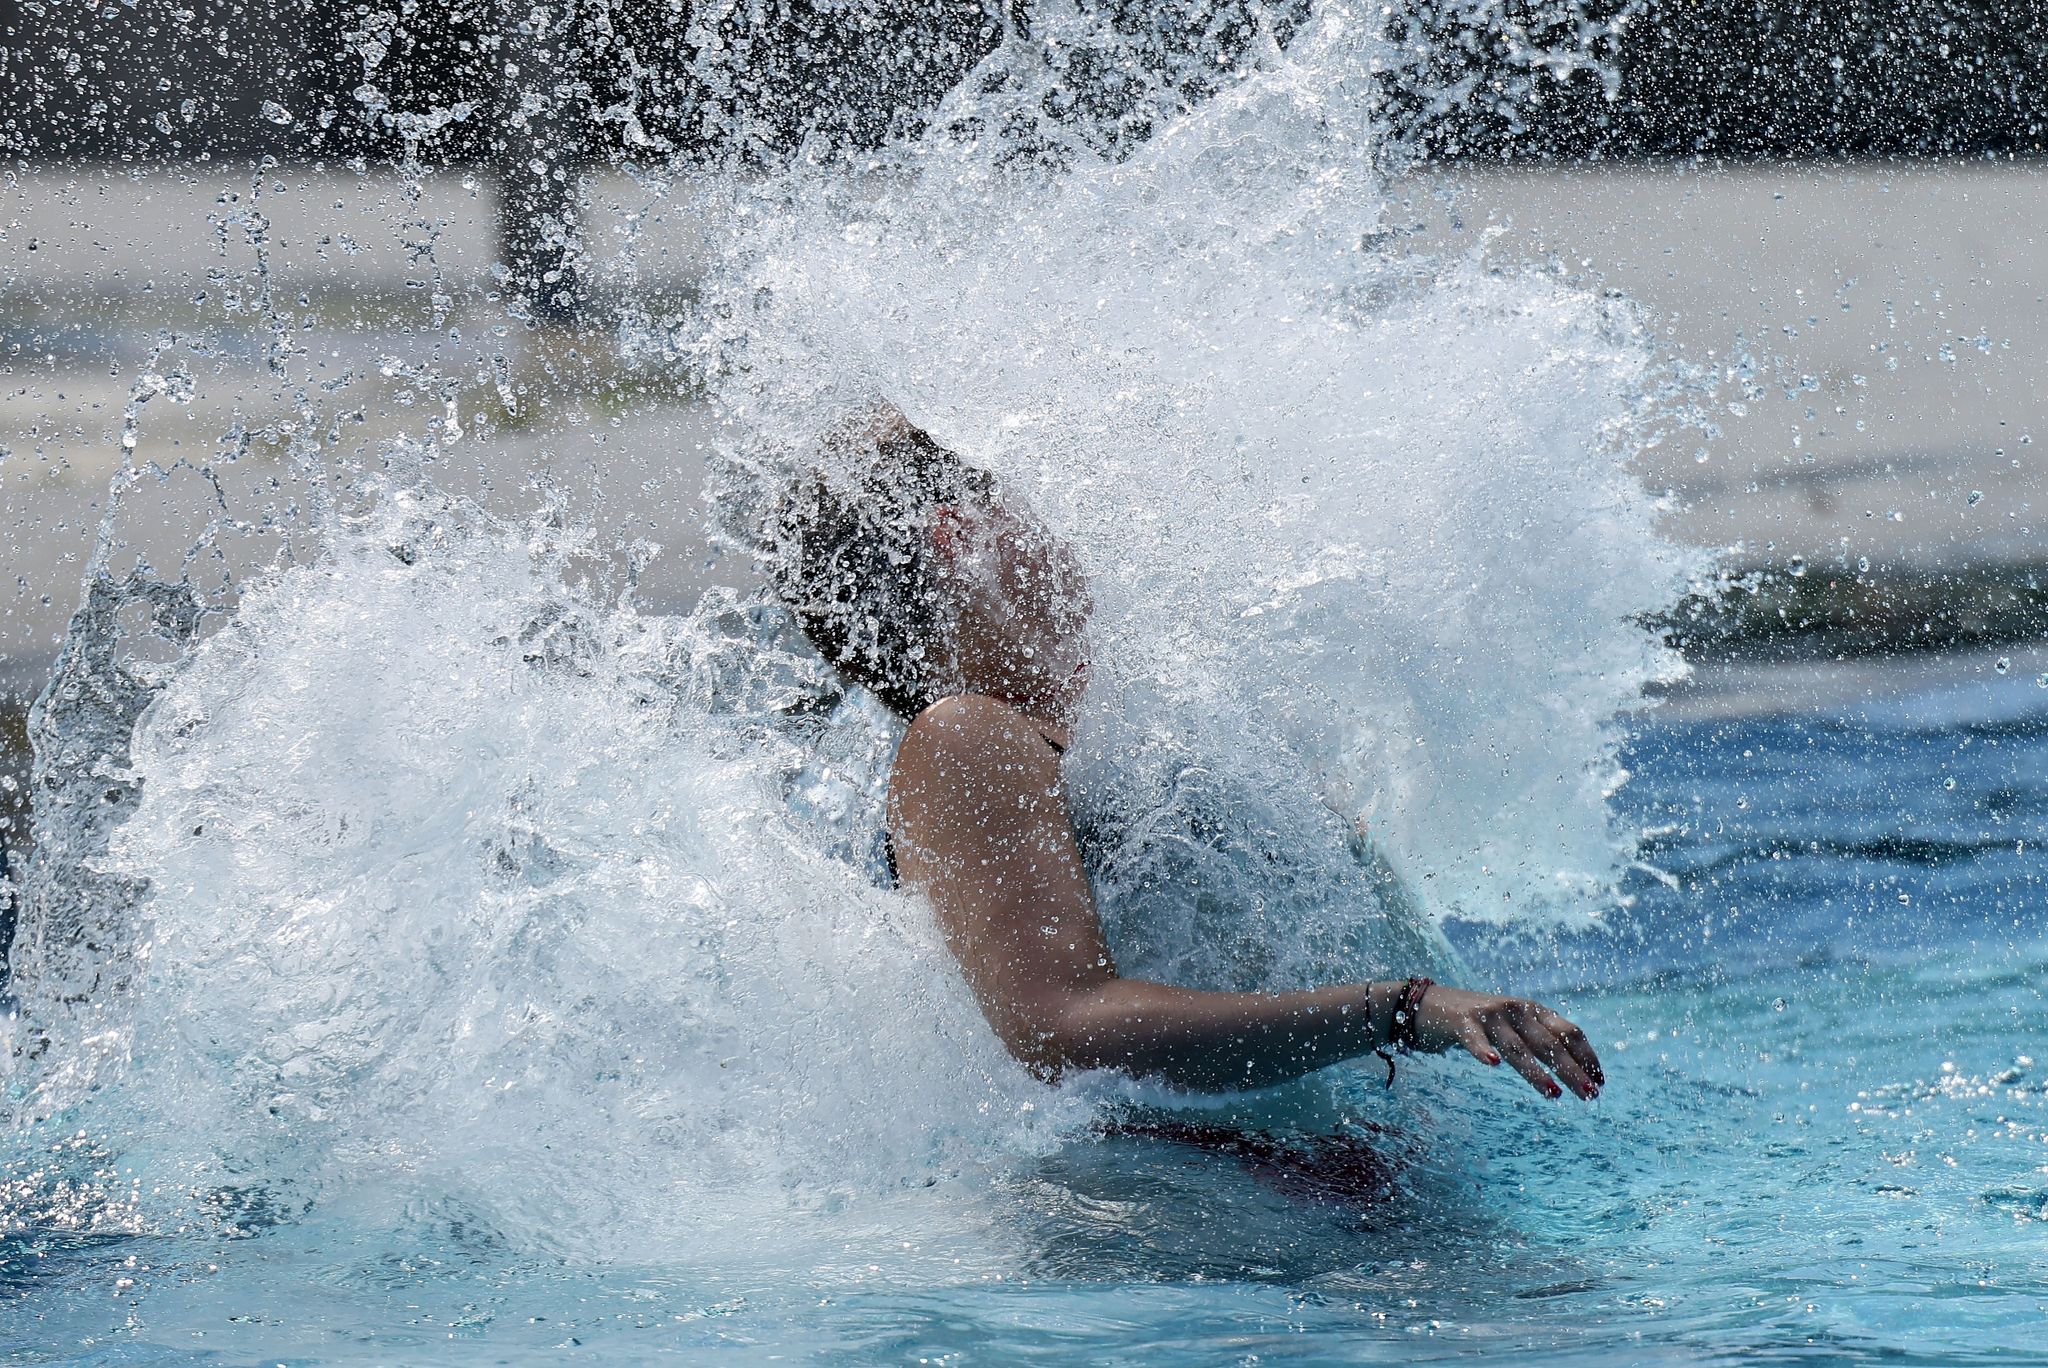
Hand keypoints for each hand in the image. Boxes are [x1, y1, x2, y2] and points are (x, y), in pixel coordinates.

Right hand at [1409, 987, 1603, 1099]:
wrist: (1427, 1005)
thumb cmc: (1477, 1022)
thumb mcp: (1514, 1028)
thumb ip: (1538, 1042)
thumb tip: (1574, 1070)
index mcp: (1534, 1011)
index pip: (1570, 1032)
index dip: (1587, 1057)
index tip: (1600, 1083)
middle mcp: (1516, 1009)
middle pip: (1550, 1043)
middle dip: (1572, 1070)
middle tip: (1590, 1096)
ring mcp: (1489, 1014)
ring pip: (1518, 1048)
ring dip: (1537, 1072)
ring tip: (1553, 1094)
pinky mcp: (1461, 1022)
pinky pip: (1474, 1039)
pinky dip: (1482, 1050)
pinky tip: (1491, 1064)